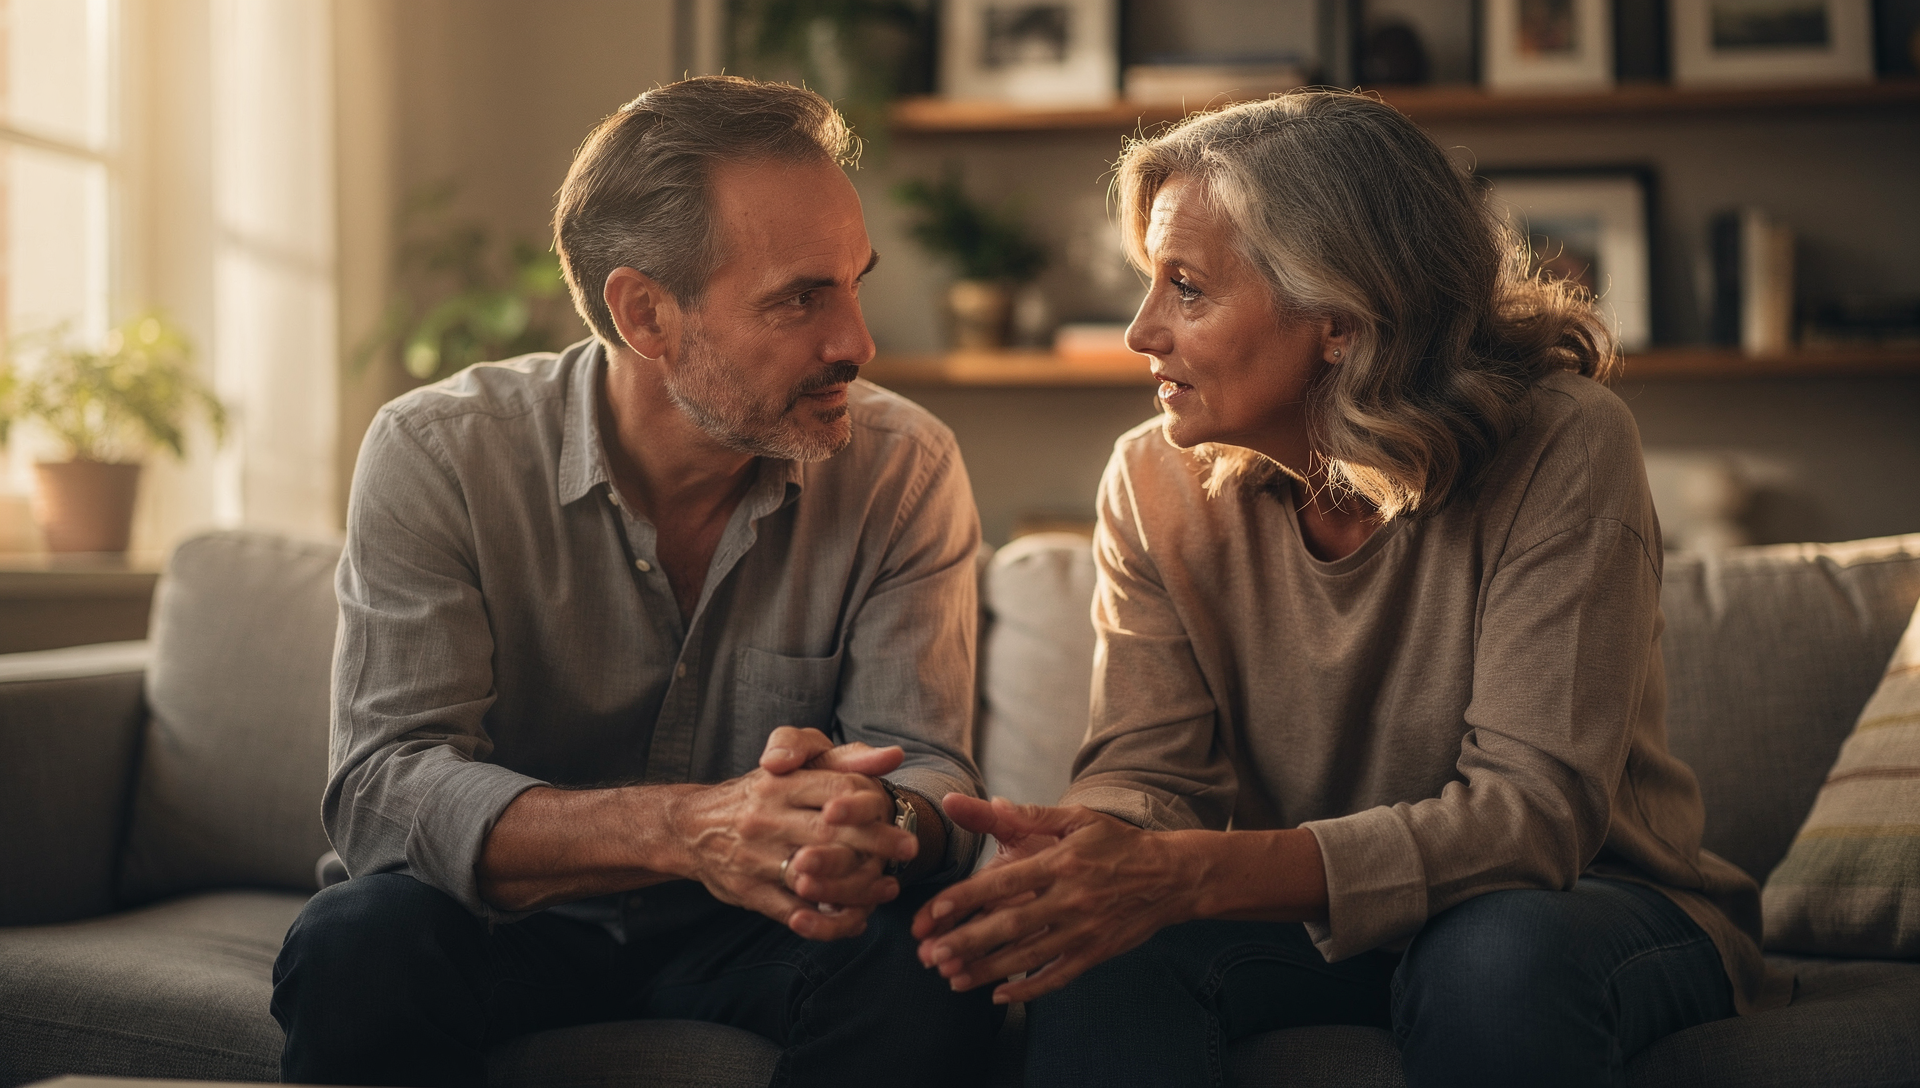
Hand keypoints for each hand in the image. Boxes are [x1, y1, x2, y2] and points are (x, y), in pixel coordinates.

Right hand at [761, 726, 915, 915]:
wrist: (690, 828)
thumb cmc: (758, 791)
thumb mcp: (795, 763)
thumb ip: (844, 759)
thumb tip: (894, 756)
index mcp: (780, 784)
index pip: (835, 791)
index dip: (870, 806)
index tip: (900, 820)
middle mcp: (765, 819)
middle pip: (829, 833)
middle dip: (874, 845)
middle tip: (908, 852)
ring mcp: (755, 859)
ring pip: (813, 878)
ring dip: (856, 889)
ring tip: (886, 891)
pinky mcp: (748, 892)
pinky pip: (792, 912)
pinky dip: (826, 921)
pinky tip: (853, 920)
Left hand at [911, 798, 1197, 1003]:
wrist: (1172, 876)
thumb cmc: (1119, 843)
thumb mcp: (1078, 819)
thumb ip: (1030, 816)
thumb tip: (989, 802)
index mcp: (1061, 863)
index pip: (1007, 882)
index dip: (969, 897)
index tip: (936, 910)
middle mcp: (1070, 899)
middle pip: (1011, 925)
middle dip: (968, 942)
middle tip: (931, 956)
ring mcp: (1084, 931)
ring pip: (1028, 956)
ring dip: (988, 969)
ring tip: (952, 978)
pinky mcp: (1095, 953)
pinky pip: (1057, 975)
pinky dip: (1029, 989)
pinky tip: (1000, 995)